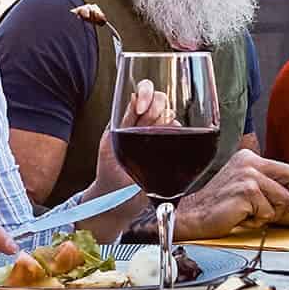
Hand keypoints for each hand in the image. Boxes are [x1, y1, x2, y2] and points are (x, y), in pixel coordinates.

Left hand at [94, 80, 174, 194]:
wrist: (116, 198)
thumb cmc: (109, 168)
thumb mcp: (110, 141)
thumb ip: (121, 120)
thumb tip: (133, 98)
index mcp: (130, 116)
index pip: (144, 92)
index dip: (145, 93)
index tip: (139, 108)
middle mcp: (147, 122)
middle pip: (161, 99)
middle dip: (156, 105)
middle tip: (147, 119)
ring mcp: (159, 135)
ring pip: (171, 114)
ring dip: (165, 120)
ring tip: (153, 137)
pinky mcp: (170, 149)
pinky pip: (180, 134)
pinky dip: (177, 134)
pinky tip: (168, 143)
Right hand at [171, 149, 288, 237]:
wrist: (194, 217)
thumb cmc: (221, 206)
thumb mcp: (245, 186)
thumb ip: (267, 183)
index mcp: (250, 157)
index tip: (280, 201)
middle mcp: (250, 162)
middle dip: (282, 202)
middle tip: (260, 210)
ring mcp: (248, 175)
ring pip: (283, 201)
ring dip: (268, 213)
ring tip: (247, 212)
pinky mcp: (247, 192)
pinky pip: (269, 213)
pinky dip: (257, 221)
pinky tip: (240, 217)